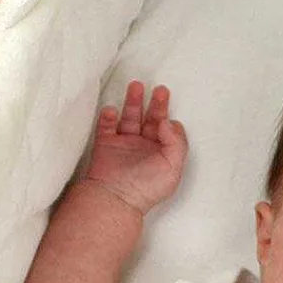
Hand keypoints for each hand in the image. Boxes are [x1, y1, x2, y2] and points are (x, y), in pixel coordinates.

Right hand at [86, 80, 187, 214]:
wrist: (116, 196)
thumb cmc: (146, 187)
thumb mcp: (173, 167)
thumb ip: (177, 142)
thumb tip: (168, 121)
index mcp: (161, 154)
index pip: (168, 131)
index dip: (169, 120)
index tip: (166, 118)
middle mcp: (143, 148)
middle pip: (150, 120)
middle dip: (156, 104)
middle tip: (160, 89)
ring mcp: (124, 145)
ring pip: (130, 118)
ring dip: (133, 102)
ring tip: (136, 86)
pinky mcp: (105, 144)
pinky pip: (106, 125)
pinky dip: (108, 116)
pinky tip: (113, 111)